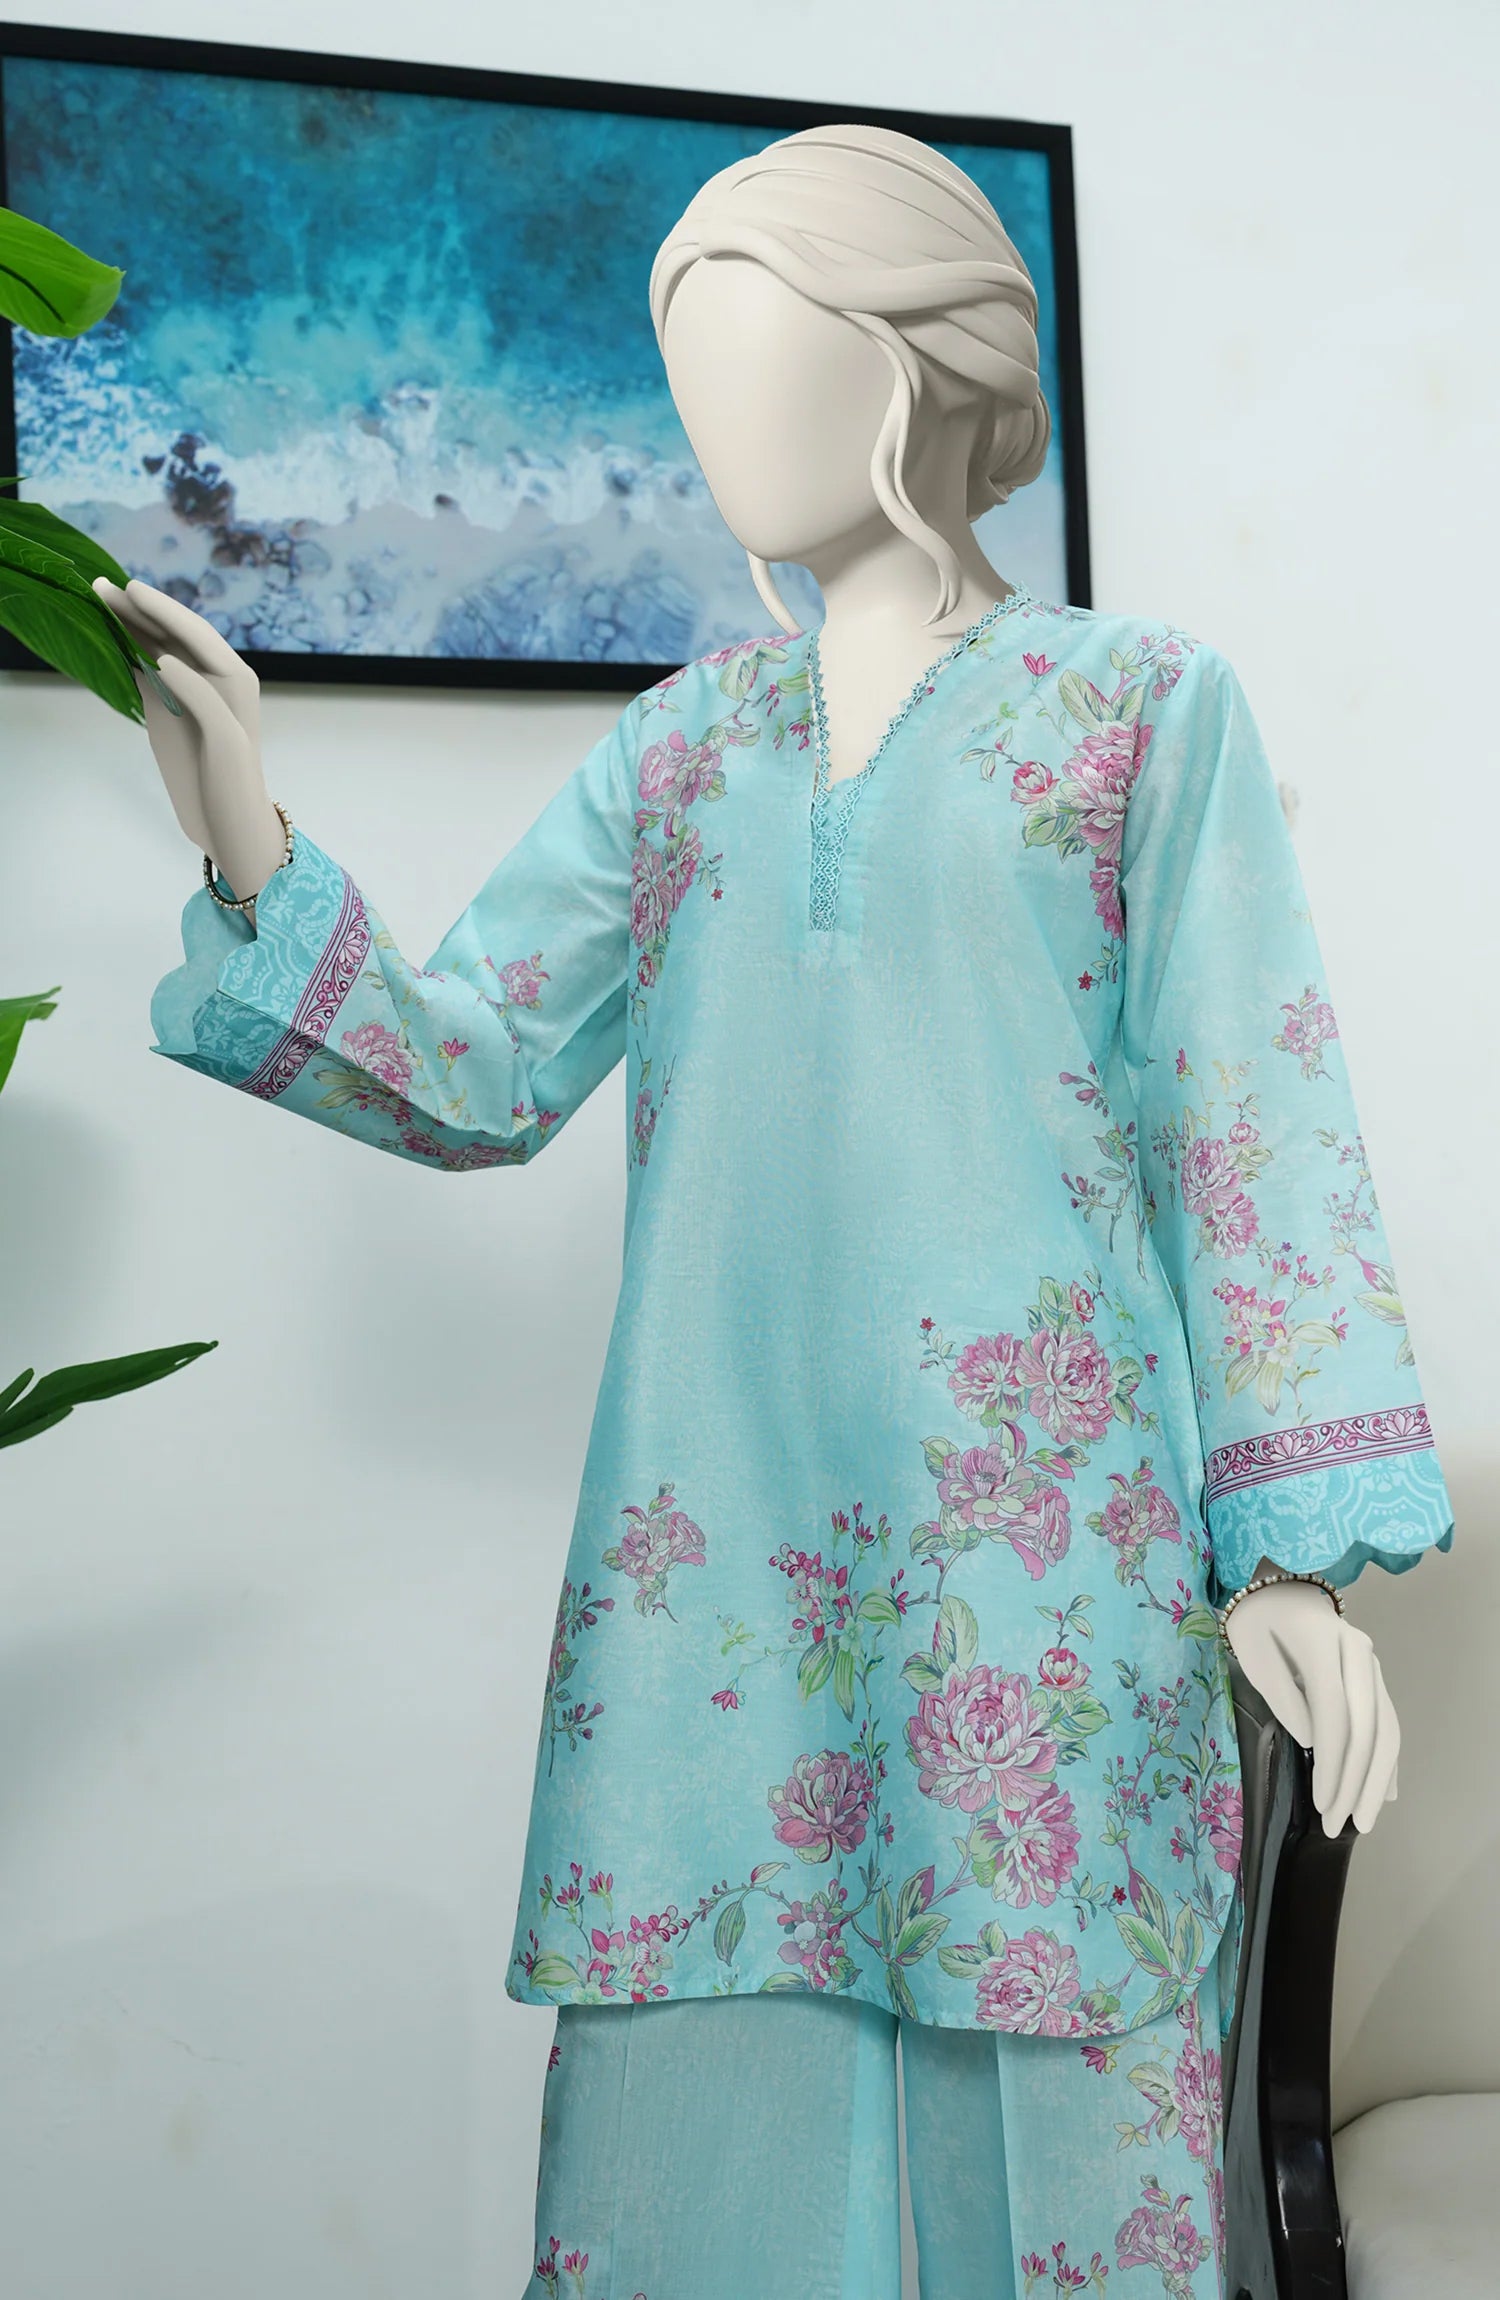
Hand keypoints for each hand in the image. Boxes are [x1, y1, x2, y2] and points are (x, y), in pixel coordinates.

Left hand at [92, 575, 284, 900]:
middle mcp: (233, 681)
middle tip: (106, 585)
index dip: (142, 609)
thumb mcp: (166, 716)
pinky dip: (185, 680)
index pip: (178, 632)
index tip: (105, 589)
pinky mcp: (231, 737)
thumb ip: (152, 681)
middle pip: (188, 632)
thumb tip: (122, 646)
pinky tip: (159, 660)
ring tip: (132, 600)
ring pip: (204, 651)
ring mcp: (235, 707)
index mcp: (217, 675)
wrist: (229, 820)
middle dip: (147, 606)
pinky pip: (207, 700)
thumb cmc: (199, 771)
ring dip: (167, 624)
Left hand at [1223, 1574, 1398, 1836]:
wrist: (1281, 1589)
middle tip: (1339, 1824)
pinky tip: (1384, 1794)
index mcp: (1322, 1642)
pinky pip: (1388, 1722)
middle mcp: (1358, 1652)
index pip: (1334, 1711)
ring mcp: (1371, 1665)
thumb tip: (1314, 1740)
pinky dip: (1387, 1760)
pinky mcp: (1374, 1678)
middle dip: (1356, 1781)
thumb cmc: (1258, 1623)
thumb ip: (1282, 1694)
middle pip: (1368, 1725)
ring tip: (1363, 1820)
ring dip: (1377, 1779)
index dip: (1332, 1760)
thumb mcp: (1252, 1652)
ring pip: (1386, 1728)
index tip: (1321, 1802)